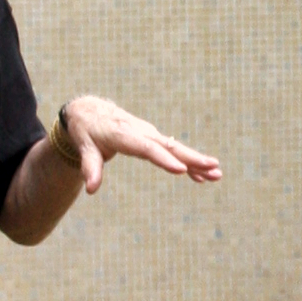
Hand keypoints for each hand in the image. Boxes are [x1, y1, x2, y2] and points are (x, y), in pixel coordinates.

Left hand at [58, 96, 221, 194]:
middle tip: (213, 167)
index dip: (164, 159)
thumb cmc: (86, 131)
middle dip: (192, 158)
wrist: (90, 111)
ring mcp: (150, 134)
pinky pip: (173, 150)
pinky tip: (202, 175)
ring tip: (217, 174)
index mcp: (124, 134)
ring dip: (197, 162)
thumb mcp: (83, 148)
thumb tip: (90, 189)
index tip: (181, 169)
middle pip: (170, 147)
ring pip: (176, 148)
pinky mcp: (153, 138)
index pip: (147, 148)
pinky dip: (187, 163)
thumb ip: (89, 168)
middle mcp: (141, 132)